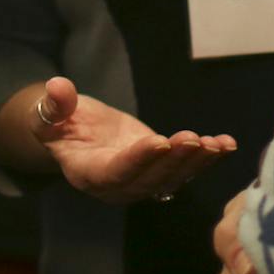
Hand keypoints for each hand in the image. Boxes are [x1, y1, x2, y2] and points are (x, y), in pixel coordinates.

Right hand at [32, 76, 237, 203]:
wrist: (75, 132)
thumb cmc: (59, 123)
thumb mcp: (47, 115)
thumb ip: (53, 107)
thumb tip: (56, 87)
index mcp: (89, 174)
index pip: (116, 171)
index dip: (138, 159)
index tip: (159, 141)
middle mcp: (118, 185)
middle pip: (150, 178)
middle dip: (173, 160)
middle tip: (192, 139)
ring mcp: (141, 181)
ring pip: (172, 178)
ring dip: (196, 162)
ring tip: (216, 144)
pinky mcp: (159, 169)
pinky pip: (184, 169)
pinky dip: (206, 158)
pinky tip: (226, 144)